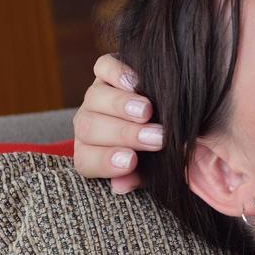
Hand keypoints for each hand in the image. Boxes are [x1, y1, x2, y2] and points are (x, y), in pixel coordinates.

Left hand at [72, 53, 161, 194]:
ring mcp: (96, 95)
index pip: (87, 160)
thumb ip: (140, 177)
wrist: (167, 113)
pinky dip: (118, 73)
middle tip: (157, 138)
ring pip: (96, 98)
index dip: (105, 161)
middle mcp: (89, 123)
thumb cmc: (161, 151)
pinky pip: (104, 67)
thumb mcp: (153, 169)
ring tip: (147, 111)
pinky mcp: (107, 70)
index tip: (132, 161)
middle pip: (90, 127)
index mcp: (93, 153)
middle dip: (124, 133)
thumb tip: (121, 186)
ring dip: (121, 105)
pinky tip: (136, 82)